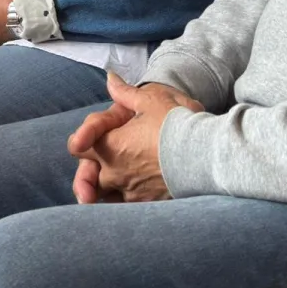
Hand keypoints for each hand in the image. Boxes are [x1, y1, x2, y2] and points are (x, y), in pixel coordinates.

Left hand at [69, 74, 203, 203]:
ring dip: (108, 191)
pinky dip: (130, 203)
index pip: (76, 147)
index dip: (81, 142)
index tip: (86, 142)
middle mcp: (115, 172)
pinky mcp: (151, 205)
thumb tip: (110, 78)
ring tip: (118, 185)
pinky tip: (138, 195)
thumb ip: (125, 93)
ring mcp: (132, 192)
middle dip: (90, 174)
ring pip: (107, 197)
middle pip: (89, 177)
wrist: (209, 153)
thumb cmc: (177, 123)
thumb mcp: (149, 101)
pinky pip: (130, 209)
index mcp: (109, 146)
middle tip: (96, 171)